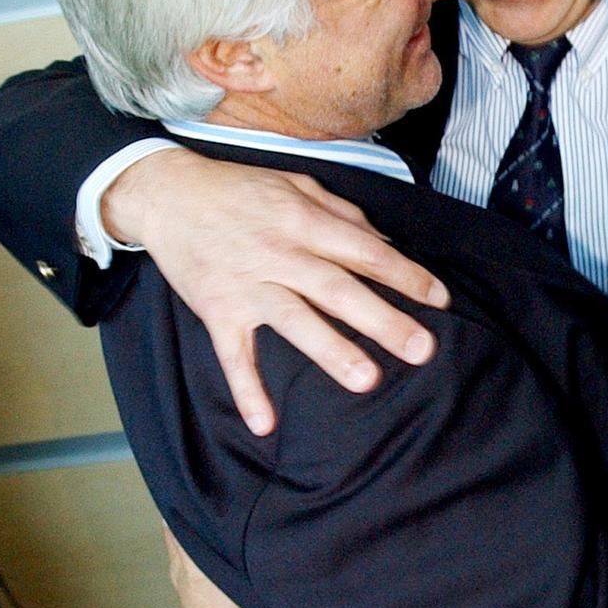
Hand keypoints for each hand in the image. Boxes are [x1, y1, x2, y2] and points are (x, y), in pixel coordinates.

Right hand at [104, 148, 449, 434]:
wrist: (167, 194)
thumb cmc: (240, 190)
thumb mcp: (297, 185)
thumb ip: (343, 214)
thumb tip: (384, 244)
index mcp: (304, 221)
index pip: (366, 252)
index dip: (406, 275)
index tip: (439, 300)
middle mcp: (279, 254)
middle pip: (339, 290)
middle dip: (383, 321)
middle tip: (422, 350)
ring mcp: (247, 286)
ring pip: (295, 321)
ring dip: (331, 351)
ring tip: (367, 380)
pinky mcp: (217, 311)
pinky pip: (233, 355)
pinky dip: (247, 389)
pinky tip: (265, 423)